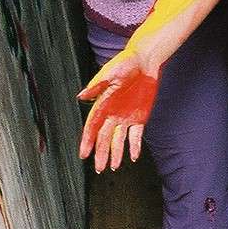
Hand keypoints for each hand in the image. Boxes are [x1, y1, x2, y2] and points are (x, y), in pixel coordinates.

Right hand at [78, 47, 161, 172]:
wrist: (145, 60)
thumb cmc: (126, 63)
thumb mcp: (110, 73)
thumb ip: (97, 86)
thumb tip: (81, 96)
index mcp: (103, 104)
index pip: (92, 127)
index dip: (87, 141)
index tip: (83, 154)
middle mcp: (112, 113)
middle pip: (104, 137)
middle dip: (101, 153)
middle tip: (98, 168)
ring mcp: (126, 116)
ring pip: (119, 140)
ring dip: (116, 153)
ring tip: (113, 167)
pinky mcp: (139, 117)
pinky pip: (136, 135)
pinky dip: (134, 145)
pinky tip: (133, 156)